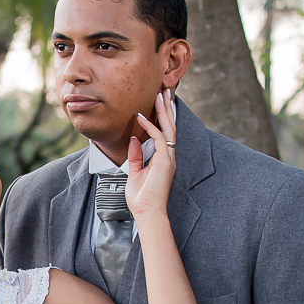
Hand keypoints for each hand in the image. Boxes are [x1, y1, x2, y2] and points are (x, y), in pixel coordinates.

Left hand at [126, 88, 177, 217]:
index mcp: (163, 158)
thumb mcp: (134, 172)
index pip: (164, 132)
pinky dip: (150, 126)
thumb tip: (133, 139)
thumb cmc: (142, 198)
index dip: (162, 117)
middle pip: (170, 126)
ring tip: (160, 94)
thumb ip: (135, 156)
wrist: (147, 213)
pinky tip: (142, 117)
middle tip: (164, 90)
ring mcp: (168, 158)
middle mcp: (168, 156)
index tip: (157, 101)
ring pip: (168, 128)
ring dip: (163, 111)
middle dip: (167, 108)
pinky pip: (159, 138)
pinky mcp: (165, 162)